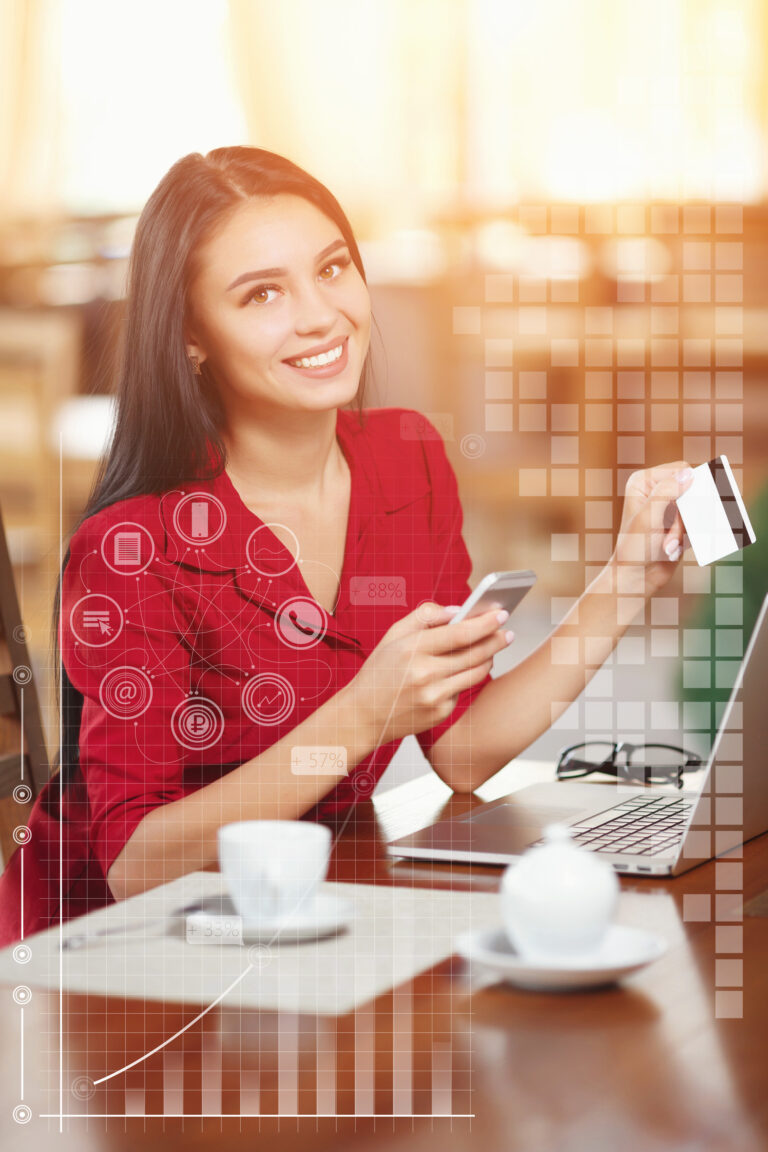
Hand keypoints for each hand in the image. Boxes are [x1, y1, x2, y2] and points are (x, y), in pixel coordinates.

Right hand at [346, 602, 513, 744]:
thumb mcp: (394, 635)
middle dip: (496, 639)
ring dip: (489, 658)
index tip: (502, 613)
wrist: (363, 715)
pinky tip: (460, 672)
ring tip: (493, 647)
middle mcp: (425, 674)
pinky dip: (465, 678)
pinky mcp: (440, 713)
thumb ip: (426, 616)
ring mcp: (434, 696)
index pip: (460, 633)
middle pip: (475, 653)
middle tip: (508, 631)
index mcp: (412, 649)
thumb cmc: (380, 670)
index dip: (485, 622)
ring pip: (476, 672)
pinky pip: (463, 690)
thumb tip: (458, 611)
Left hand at [610, 463, 693, 595]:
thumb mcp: (648, 518)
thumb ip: (666, 492)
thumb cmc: (635, 548)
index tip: (679, 512)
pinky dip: (688, 537)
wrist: (636, 577)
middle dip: (684, 517)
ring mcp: (668, 506)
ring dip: (684, 530)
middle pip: (691, 489)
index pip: (680, 470)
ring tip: (667, 547)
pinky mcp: (677, 521)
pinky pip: (697, 522)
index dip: (687, 488)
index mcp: (643, 482)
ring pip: (696, 508)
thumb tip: (688, 473)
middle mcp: (655, 490)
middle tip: (668, 538)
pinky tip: (671, 549)